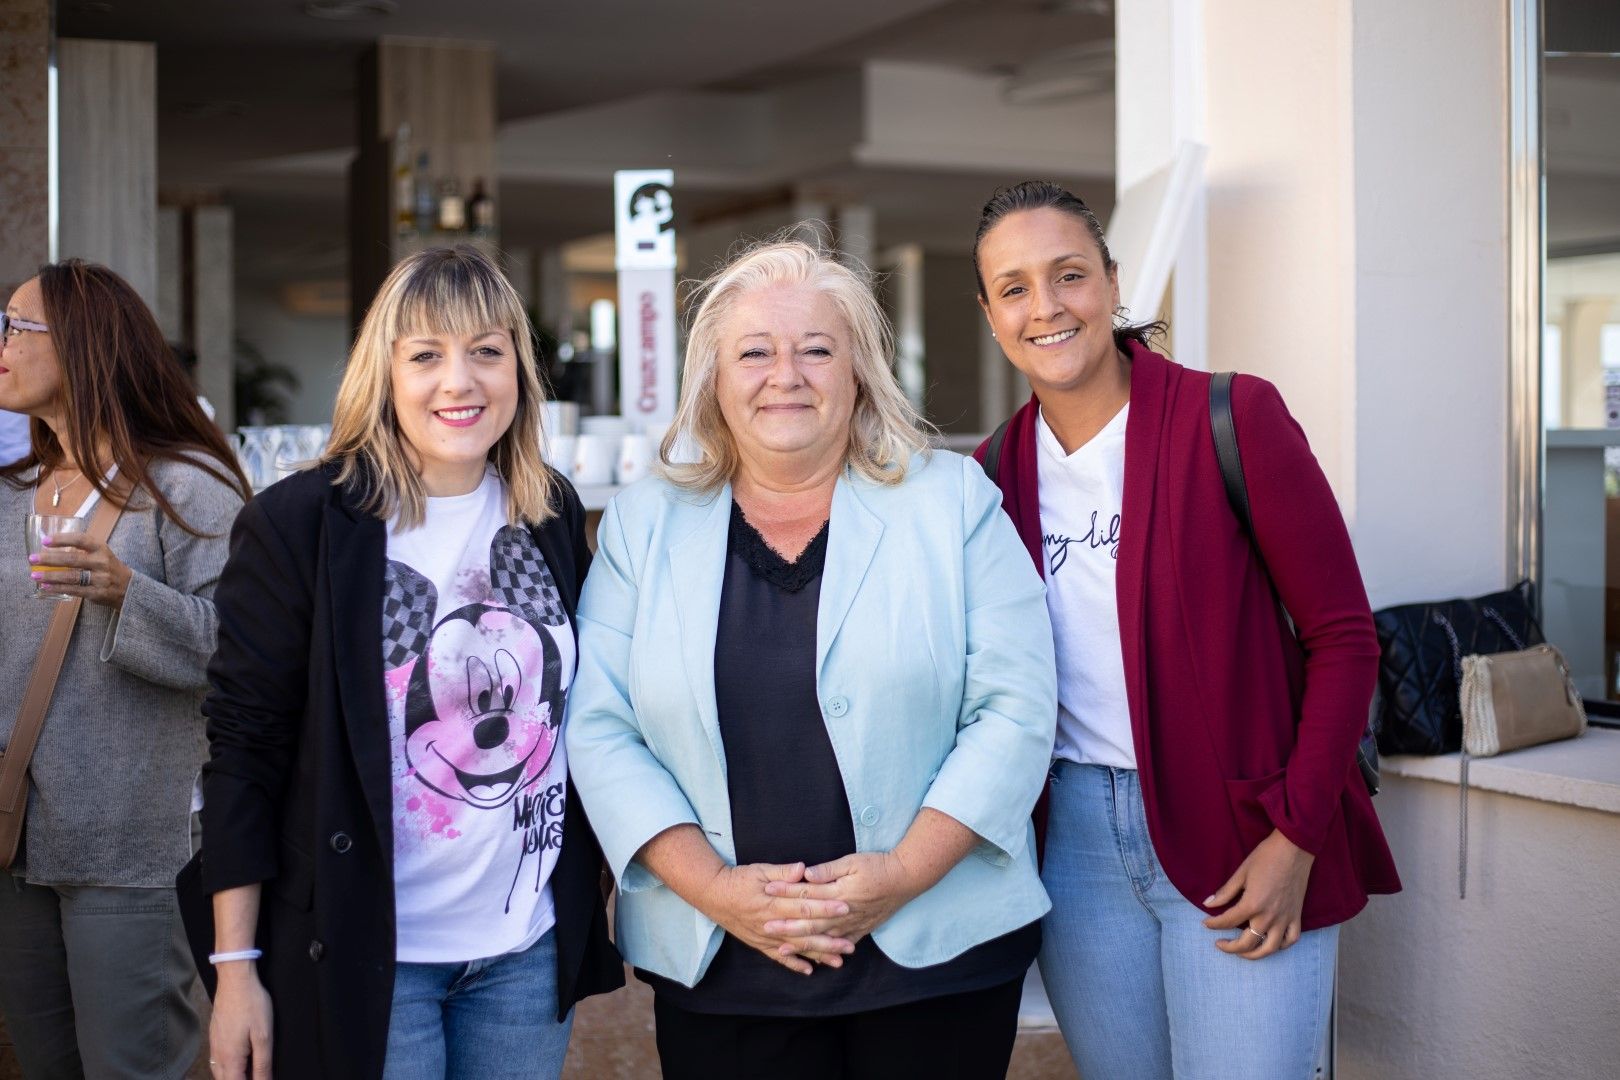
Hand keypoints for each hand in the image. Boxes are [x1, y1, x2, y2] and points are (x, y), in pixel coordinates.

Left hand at [30, 530, 132, 607]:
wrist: (129, 588)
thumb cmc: (109, 568)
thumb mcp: (101, 554)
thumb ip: (81, 550)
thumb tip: (50, 549)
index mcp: (101, 549)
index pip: (81, 540)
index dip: (62, 539)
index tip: (45, 540)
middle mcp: (101, 562)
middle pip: (73, 559)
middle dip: (50, 559)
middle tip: (32, 559)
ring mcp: (100, 579)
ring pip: (71, 577)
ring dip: (50, 576)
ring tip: (34, 575)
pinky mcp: (97, 593)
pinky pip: (74, 590)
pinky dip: (58, 588)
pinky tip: (45, 587)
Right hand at [209, 964, 273, 1078]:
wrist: (234, 980)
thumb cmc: (251, 1005)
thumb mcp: (264, 1036)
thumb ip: (263, 1064)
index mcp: (230, 1059)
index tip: (262, 1079)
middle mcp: (218, 1055)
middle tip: (258, 1075)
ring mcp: (214, 1046)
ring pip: (220, 1073)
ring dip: (234, 1076)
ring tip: (250, 1072)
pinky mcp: (215, 1036)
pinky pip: (218, 1061)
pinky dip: (228, 1067)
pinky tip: (239, 1061)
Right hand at [699, 862, 854, 975]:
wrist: (712, 895)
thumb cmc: (738, 879)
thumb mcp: (760, 869)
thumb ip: (783, 872)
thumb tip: (803, 869)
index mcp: (773, 902)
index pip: (804, 906)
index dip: (825, 908)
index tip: (845, 908)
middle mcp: (770, 922)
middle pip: (804, 932)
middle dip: (828, 939)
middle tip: (850, 945)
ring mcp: (764, 936)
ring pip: (795, 948)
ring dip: (817, 955)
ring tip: (838, 961)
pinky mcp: (758, 943)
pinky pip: (778, 957)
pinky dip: (793, 964)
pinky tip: (809, 970)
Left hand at [762, 851, 917, 952]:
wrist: (906, 879)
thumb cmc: (879, 866)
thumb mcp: (853, 861)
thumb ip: (828, 869)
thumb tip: (806, 874)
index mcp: (840, 891)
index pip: (807, 892)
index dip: (786, 891)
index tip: (767, 891)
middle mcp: (844, 912)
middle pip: (810, 920)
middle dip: (787, 924)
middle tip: (765, 927)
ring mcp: (853, 923)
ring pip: (823, 937)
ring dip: (802, 943)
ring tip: (782, 948)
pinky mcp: (862, 929)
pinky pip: (841, 944)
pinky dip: (827, 952)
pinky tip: (815, 960)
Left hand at [1202, 828, 1314, 959]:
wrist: (1294, 849)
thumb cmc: (1266, 857)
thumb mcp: (1241, 873)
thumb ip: (1225, 892)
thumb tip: (1208, 904)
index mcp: (1252, 904)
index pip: (1227, 922)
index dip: (1213, 925)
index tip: (1205, 924)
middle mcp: (1269, 917)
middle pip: (1247, 943)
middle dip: (1230, 947)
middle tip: (1220, 944)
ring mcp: (1285, 919)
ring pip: (1269, 948)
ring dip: (1254, 955)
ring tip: (1243, 952)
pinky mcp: (1297, 916)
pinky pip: (1291, 940)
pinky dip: (1281, 946)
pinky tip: (1270, 943)